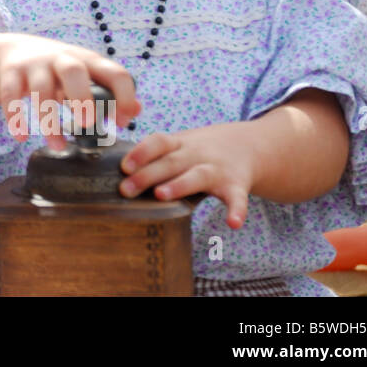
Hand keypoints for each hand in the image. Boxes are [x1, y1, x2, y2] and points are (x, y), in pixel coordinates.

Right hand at [0, 34, 140, 151]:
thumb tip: (138, 110)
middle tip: (87, 124)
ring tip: (57, 146)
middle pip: (73, 71)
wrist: (15, 51)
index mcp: (88, 61)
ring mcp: (34, 65)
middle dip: (81, 97)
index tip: (121, 123)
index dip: (124, 97)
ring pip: (40, 90)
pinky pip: (10, 95)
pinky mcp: (11, 74)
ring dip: (48, 120)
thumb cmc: (59, 71)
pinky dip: (15, 118)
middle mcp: (61, 59)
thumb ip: (110, 92)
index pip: (114, 73)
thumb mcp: (86, 75)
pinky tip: (20, 137)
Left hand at [118, 122, 257, 227]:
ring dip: (179, 185)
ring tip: (161, 195)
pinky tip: (233, 224)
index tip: (123, 166)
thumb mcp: (178, 144)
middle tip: (126, 189)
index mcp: (180, 143)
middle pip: (170, 162)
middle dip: (147, 175)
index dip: (140, 153)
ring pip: (197, 176)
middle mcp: (197, 154)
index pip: (158, 142)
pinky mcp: (236, 186)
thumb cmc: (199, 150)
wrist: (248, 145)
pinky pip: (238, 199)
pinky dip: (237, 210)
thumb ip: (153, 155)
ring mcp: (217, 169)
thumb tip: (118, 171)